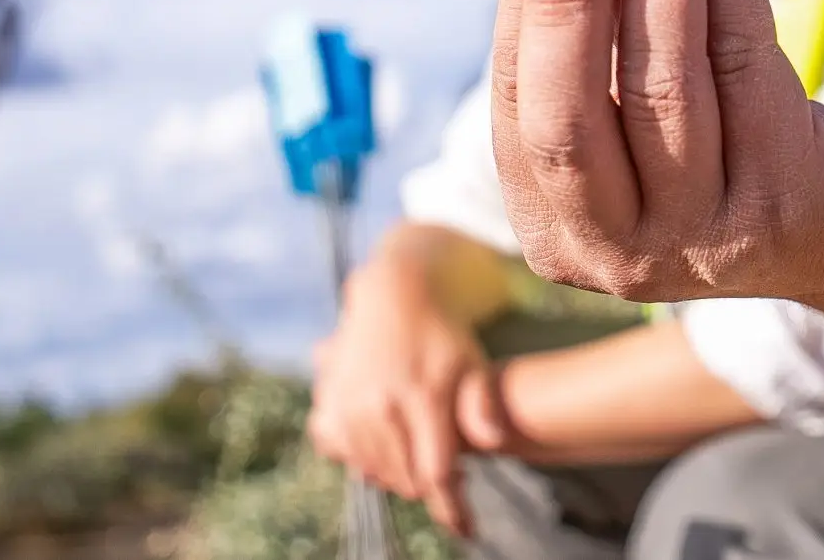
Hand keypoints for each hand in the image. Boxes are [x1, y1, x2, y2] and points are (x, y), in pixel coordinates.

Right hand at [307, 267, 510, 536]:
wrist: (393, 297)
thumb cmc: (443, 336)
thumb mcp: (473, 363)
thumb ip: (482, 404)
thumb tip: (495, 440)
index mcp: (423, 398)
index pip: (436, 473)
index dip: (451, 506)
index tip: (468, 528)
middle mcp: (382, 406)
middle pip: (406, 479)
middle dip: (431, 486)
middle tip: (453, 472)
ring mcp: (350, 406)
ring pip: (375, 471)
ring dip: (399, 474)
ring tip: (422, 452)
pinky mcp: (328, 404)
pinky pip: (341, 452)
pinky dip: (361, 456)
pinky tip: (383, 441)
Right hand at [491, 0, 823, 309]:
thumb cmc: (729, 155)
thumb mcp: (644, 121)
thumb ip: (597, 45)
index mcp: (561, 234)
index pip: (521, 110)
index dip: (523, 1)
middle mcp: (622, 255)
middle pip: (571, 121)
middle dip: (569, 3)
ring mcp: (708, 239)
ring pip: (666, 86)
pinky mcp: (789, 198)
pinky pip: (746, 65)